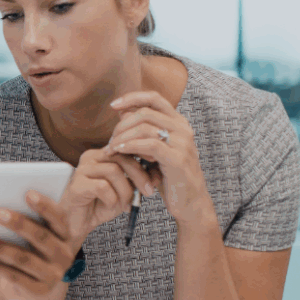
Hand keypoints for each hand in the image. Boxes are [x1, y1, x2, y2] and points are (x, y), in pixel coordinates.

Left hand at [0, 191, 78, 299]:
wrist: (25, 286)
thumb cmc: (25, 249)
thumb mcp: (28, 235)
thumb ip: (24, 220)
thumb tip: (0, 206)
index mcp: (64, 235)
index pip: (58, 218)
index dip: (44, 206)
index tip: (27, 193)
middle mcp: (63, 255)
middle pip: (41, 237)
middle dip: (18, 224)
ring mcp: (53, 275)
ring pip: (24, 258)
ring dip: (0, 247)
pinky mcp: (38, 291)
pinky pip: (14, 277)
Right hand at [61, 147, 151, 241]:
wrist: (78, 223)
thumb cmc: (100, 205)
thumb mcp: (124, 191)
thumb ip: (137, 181)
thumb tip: (157, 175)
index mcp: (102, 155)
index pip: (126, 149)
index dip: (143, 160)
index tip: (156, 175)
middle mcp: (90, 158)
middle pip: (121, 158)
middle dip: (139, 175)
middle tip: (148, 191)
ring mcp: (81, 170)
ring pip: (113, 171)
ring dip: (125, 190)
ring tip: (124, 203)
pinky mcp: (77, 184)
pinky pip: (102, 187)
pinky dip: (112, 198)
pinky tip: (110, 205)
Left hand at [103, 91, 214, 224]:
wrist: (189, 201)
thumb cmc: (168, 174)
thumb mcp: (152, 149)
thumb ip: (140, 130)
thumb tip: (121, 111)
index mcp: (178, 122)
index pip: (154, 97)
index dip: (132, 97)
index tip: (113, 105)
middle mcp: (183, 129)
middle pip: (145, 112)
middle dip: (121, 125)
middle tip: (110, 140)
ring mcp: (183, 143)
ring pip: (145, 127)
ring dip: (122, 137)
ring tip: (111, 149)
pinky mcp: (178, 159)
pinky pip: (149, 145)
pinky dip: (130, 146)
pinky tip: (119, 152)